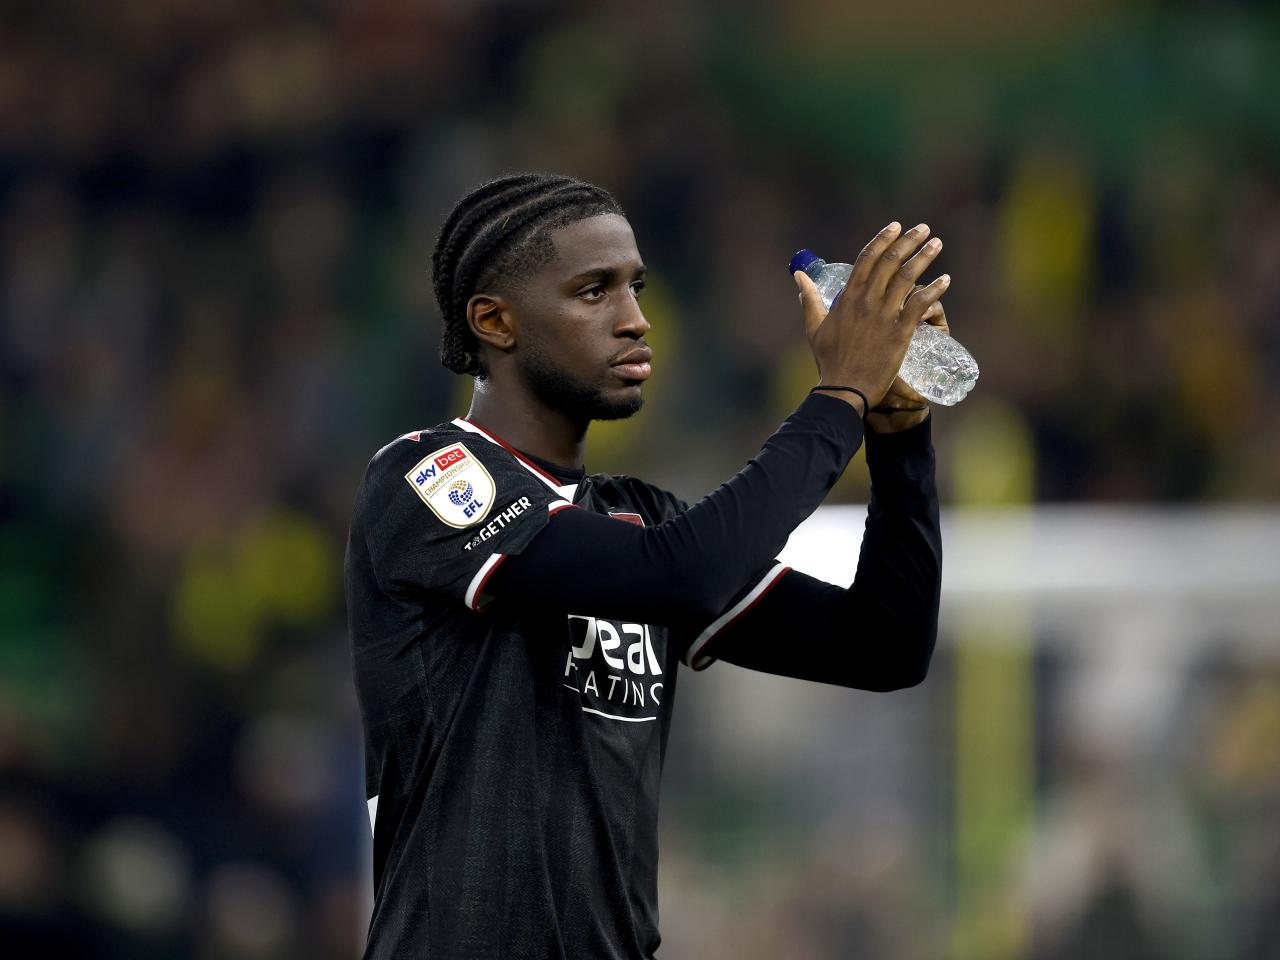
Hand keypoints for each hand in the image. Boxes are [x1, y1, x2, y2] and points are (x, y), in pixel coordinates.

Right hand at [796, 222, 948, 417]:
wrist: (844, 389)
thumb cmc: (829, 361)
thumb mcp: (814, 327)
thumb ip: (809, 299)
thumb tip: (798, 276)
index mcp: (847, 298)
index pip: (866, 259)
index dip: (882, 239)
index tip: (896, 227)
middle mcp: (866, 301)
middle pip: (890, 261)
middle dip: (908, 241)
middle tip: (924, 229)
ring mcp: (883, 315)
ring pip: (907, 277)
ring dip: (924, 257)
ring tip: (937, 244)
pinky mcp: (900, 332)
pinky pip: (920, 304)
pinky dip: (934, 290)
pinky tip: (946, 280)